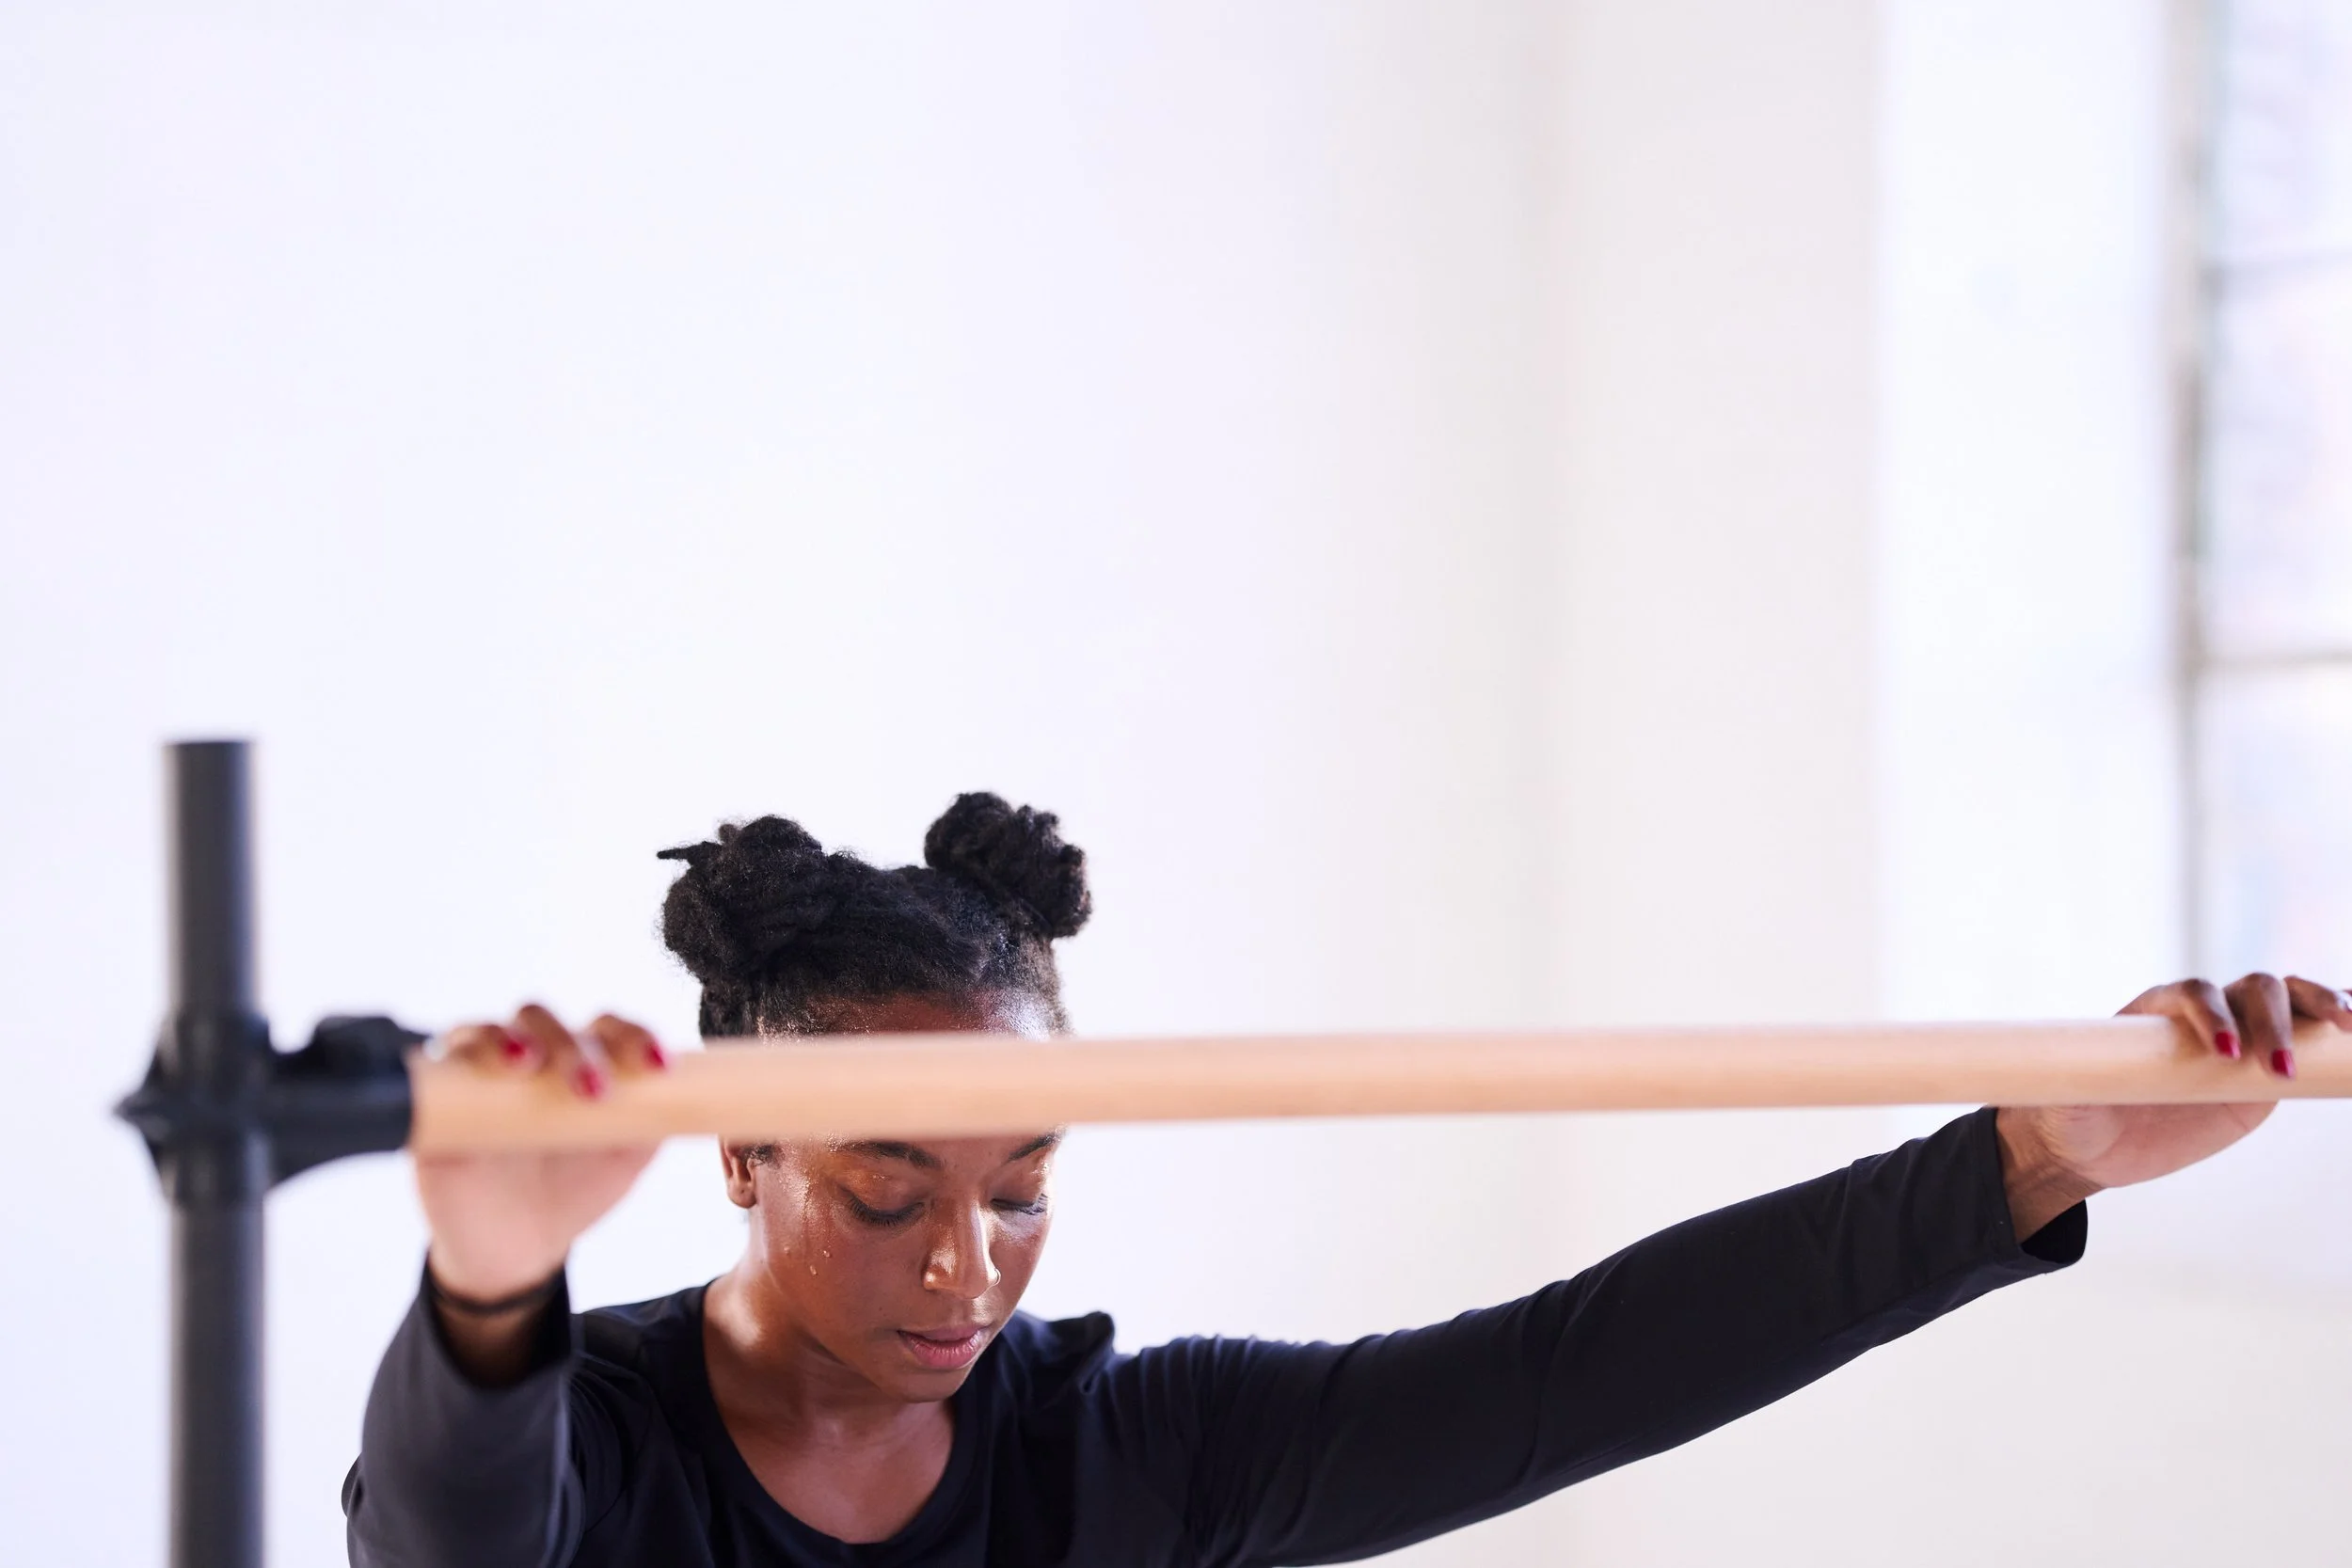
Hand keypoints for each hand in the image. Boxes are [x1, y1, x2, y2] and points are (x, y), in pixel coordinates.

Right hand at [415, 1005, 666, 1375]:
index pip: (608, 1026)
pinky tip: (477, 1069)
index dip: (634, 1035)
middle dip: (575, 1046)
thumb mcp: (630, 1153)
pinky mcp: (435, 1099)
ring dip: (512, 1038)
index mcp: (583, 1059)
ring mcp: (480, 1073)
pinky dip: (457, 1056)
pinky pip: (437, 1062)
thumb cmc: (578, 1188)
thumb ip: (662, 1115)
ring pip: (489, 1029)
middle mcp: (531, 1056)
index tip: (658, 1066)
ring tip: (530, 1065)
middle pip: (549, 1020)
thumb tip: (717, 1089)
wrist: (517, 1248)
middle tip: (595, 1089)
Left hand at [1996, 974, 2351, 1236]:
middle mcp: (2204, 1015)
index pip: (2193, 992)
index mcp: (2155, 1011)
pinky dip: (2334, 1023)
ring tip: (2344, 1028)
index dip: (2211, 1012)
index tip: (2220, 1054)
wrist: (2092, 1144)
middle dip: (2271, 1017)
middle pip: (2251, 989)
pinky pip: (2307, 1037)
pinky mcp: (2263, 1069)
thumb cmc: (2072, 1112)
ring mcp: (2241, 1036)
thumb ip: (2079, 1084)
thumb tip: (2072, 1082)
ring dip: (2318, 1005)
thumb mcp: (2065, 1099)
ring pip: (2286, 1000)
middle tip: (2273, 1065)